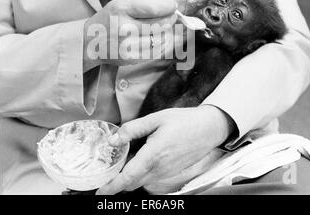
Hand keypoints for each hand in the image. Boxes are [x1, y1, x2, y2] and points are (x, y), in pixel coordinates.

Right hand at [83, 0, 179, 71]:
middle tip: (172, 14)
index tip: (173, 4)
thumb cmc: (107, 21)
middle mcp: (124, 29)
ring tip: (165, 25)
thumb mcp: (122, 4)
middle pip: (158, 24)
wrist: (90, 44)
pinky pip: (156, 51)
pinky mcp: (133, 58)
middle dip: (170, 18)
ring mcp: (129, 46)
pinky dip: (163, 43)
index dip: (167, 6)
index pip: (151, 8)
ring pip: (160, 39)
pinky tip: (160, 37)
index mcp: (121, 11)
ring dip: (168, 31)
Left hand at [96, 105, 234, 194]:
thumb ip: (133, 129)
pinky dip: (139, 176)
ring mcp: (166, 173)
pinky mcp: (171, 172)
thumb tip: (114, 139)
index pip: (128, 177)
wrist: (209, 128)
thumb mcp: (156, 119)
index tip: (100, 191)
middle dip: (116, 184)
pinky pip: (150, 179)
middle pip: (132, 184)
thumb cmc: (184, 121)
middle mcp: (159, 169)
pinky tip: (137, 163)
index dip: (112, 187)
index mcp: (153, 155)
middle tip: (104, 178)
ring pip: (141, 182)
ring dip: (128, 180)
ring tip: (117, 168)